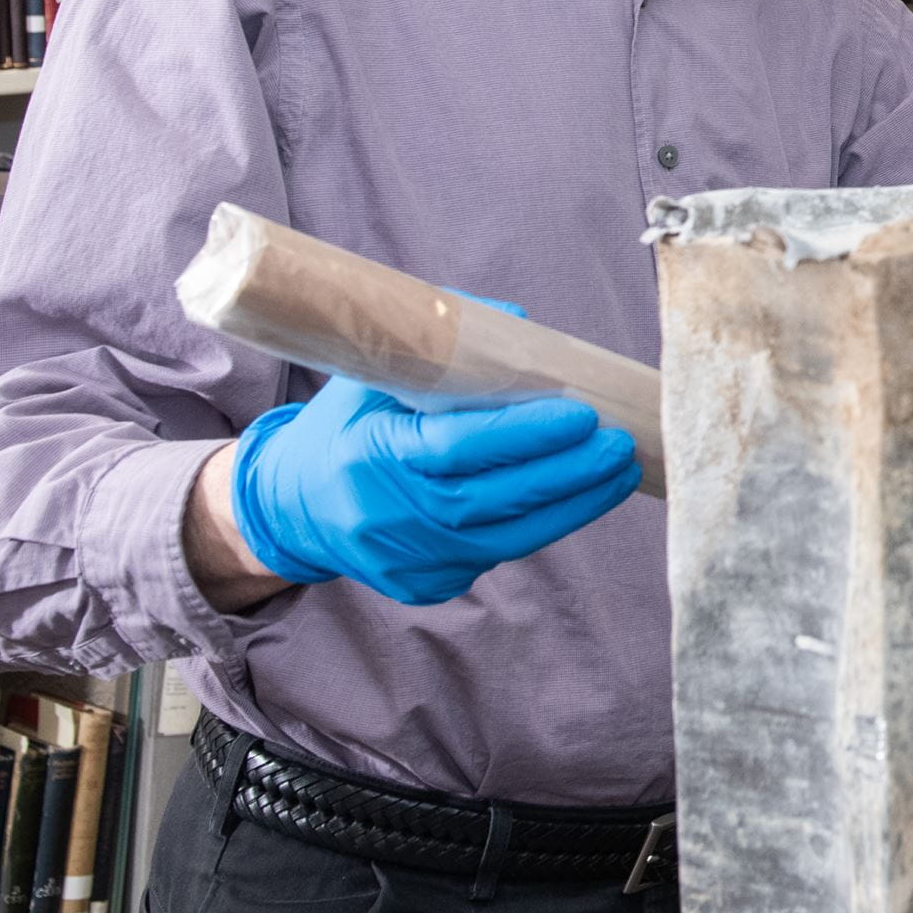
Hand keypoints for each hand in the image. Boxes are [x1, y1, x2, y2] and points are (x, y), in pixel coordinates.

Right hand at [230, 375, 641, 606]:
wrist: (292, 506)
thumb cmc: (344, 427)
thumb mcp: (374, 376)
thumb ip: (442, 347)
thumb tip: (521, 325)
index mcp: (368, 455)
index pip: (458, 447)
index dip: (526, 435)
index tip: (584, 414)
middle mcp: (384, 516)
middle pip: (492, 500)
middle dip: (567, 474)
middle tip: (620, 445)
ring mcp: (403, 560)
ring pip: (505, 539)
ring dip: (572, 505)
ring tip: (618, 472)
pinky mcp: (422, 587)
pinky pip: (495, 556)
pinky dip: (540, 525)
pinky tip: (579, 499)